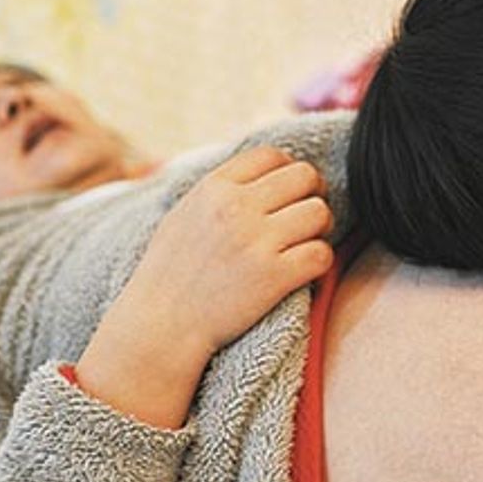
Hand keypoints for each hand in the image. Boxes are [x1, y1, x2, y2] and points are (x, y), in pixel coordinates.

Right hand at [76, 146, 333, 427]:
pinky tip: (302, 270)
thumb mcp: (184, 214)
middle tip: (305, 218)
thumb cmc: (170, 273)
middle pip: (305, 177)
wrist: (160, 326)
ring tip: (304, 244)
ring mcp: (256, 242)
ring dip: (319, 229)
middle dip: (312, 194)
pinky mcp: (273, 277)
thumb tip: (264, 170)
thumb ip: (221, 190)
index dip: (289, 170)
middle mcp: (236, 208)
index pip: (272, 155)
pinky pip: (321, 254)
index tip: (288, 193)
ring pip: (319, 212)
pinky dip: (319, 262)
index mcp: (214, 187)